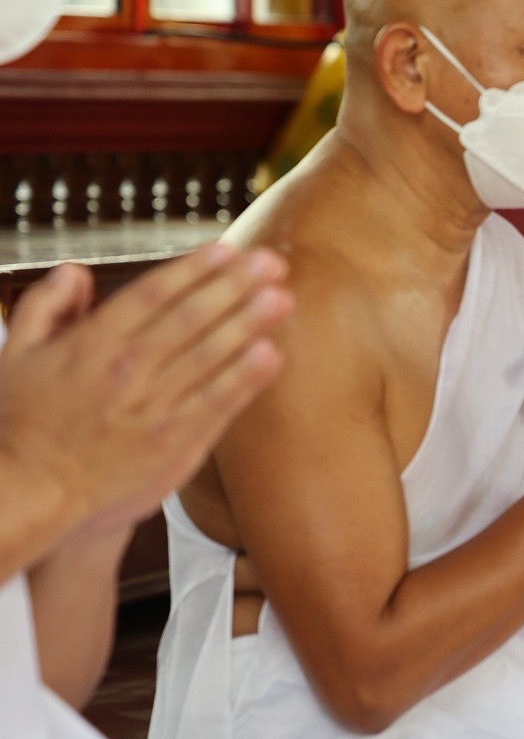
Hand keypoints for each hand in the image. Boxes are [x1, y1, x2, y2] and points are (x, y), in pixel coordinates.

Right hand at [0, 246, 290, 534]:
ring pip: (209, 356)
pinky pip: (217, 403)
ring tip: (282, 298)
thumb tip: (77, 271)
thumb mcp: (17, 353)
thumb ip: (46, 306)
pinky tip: (272, 355)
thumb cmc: (26, 420)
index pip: (152, 294)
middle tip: (272, 262)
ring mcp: (153, 407)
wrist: (35, 489)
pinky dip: (245, 378)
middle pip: (190, 318)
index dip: (194, 269)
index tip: (227, 249)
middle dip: (234, 287)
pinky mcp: (174, 442)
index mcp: (91, 343)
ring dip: (249, 324)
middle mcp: (127, 370)